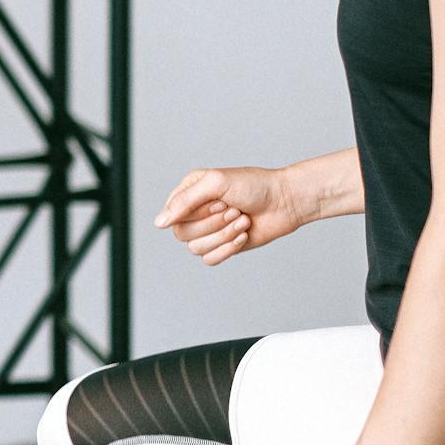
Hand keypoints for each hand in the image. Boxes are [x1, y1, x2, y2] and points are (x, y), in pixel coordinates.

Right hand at [152, 165, 309, 264]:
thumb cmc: (254, 186)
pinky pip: (210, 260)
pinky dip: (229, 249)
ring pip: (196, 249)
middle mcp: (195, 212)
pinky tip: (244, 235)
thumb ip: (184, 201)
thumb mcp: (215, 184)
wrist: (285, 202)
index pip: (173, 215)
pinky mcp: (222, 246)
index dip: (197, 213)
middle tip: (234, 210)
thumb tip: (159, 223)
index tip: (220, 201)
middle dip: (213, 224)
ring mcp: (209, 231)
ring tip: (242, 221)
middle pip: (183, 234)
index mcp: (189, 193)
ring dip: (224, 235)